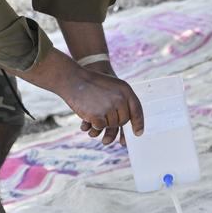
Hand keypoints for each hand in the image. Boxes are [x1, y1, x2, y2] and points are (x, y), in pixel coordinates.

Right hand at [14, 49, 143, 145]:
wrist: (73, 79)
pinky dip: (95, 125)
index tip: (138, 133)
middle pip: (124, 120)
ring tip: (94, 111)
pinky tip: (90, 117)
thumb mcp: (113, 85)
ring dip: (104, 122)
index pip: (136, 109)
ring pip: (112, 125)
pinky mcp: (98, 116)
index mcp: (126, 90)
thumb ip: (123, 99)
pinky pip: (101, 127)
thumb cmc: (91, 83)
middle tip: (104, 116)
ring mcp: (109, 107)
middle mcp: (120, 99)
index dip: (138, 122)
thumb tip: (129, 120)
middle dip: (115, 121)